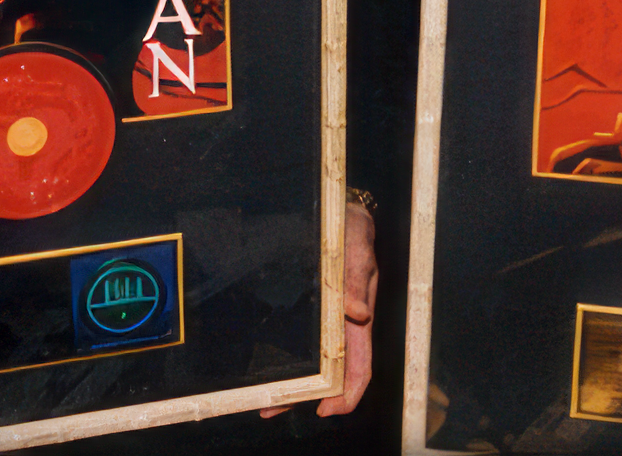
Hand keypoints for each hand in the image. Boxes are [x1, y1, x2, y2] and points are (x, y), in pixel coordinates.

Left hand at [260, 198, 377, 418]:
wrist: (335, 211)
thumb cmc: (350, 231)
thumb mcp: (356, 250)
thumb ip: (356, 280)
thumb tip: (358, 314)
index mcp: (358, 319)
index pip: (360, 366)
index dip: (347, 394)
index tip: (327, 410)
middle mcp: (340, 326)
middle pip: (328, 374)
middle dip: (305, 397)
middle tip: (272, 409)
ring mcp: (322, 321)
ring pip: (310, 364)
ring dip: (290, 384)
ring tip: (261, 401)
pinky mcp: (305, 310)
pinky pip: (296, 340)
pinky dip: (282, 358)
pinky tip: (263, 368)